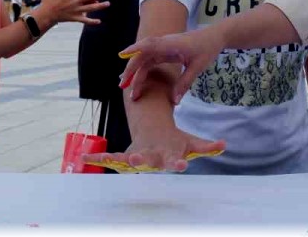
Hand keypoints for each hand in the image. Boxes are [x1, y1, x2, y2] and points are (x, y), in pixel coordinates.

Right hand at [36, 0, 108, 26]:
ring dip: (100, 6)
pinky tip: (99, 21)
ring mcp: (76, 10)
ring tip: (108, 3)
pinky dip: (92, 21)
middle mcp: (75, 1)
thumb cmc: (49, 1)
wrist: (46, 15)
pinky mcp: (75, 18)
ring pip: (90, 8)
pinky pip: (85, 20)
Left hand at [81, 124, 224, 173]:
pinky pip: (111, 157)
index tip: (182, 165)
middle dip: (143, 162)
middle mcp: (152, 161)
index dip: (177, 163)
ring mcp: (137, 159)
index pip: (174, 162)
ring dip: (118, 160)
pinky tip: (83, 157)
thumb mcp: (191, 143)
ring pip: (127, 161)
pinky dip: (97, 158)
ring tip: (106, 158)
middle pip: (148, 162)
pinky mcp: (125, 157)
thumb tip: (224, 145)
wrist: (160, 144)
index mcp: (168, 157)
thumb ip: (206, 146)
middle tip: (138, 162)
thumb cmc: (176, 144)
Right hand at [118, 25, 225, 104]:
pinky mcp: (166, 51)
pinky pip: (150, 59)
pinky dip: (143, 69)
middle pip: (142, 55)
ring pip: (145, 58)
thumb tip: (174, 101)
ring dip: (135, 71)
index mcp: (170, 44)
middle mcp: (164, 44)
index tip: (121, 55)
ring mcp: (163, 47)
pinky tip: (137, 78)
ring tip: (128, 87)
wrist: (214, 37)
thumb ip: (185, 83)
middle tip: (122, 86)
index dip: (134, 49)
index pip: (148, 45)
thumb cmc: (207, 48)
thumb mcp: (198, 67)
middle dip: (131, 69)